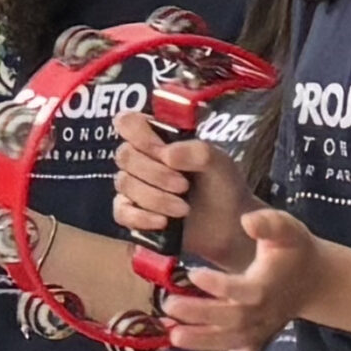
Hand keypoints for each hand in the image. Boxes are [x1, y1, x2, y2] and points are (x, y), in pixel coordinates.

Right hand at [111, 123, 252, 270]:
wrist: (228, 227)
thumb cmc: (222, 187)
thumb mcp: (219, 164)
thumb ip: (197, 152)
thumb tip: (167, 155)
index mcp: (160, 137)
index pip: (128, 122)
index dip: (138, 133)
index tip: (161, 150)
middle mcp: (142, 158)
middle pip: (125, 155)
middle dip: (155, 173)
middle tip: (184, 185)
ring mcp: (135, 186)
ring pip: (124, 183)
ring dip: (155, 197)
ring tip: (184, 209)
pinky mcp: (132, 213)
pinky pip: (121, 211)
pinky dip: (141, 217)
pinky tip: (163, 222)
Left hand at [163, 204, 326, 350]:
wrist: (314, 279)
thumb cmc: (294, 251)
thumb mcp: (286, 229)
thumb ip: (268, 223)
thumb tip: (247, 222)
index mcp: (265, 286)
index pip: (239, 291)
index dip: (217, 284)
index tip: (194, 273)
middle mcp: (261, 314)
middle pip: (230, 320)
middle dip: (199, 315)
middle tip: (169, 304)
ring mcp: (259, 331)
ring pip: (230, 342)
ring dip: (201, 341)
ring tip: (172, 334)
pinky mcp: (257, 341)